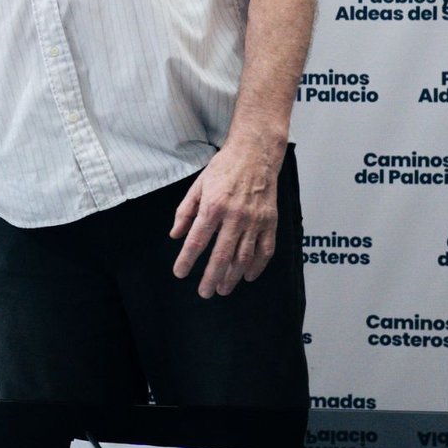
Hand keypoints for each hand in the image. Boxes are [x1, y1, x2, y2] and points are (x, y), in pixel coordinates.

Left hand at [168, 143, 280, 297]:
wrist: (255, 154)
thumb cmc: (223, 168)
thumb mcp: (197, 186)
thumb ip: (185, 212)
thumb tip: (176, 235)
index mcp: (213, 206)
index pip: (197, 240)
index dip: (187, 260)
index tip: (180, 273)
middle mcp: (235, 216)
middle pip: (221, 255)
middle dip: (211, 277)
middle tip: (204, 293)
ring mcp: (256, 220)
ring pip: (244, 257)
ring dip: (233, 277)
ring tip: (223, 289)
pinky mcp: (271, 222)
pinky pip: (265, 250)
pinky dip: (257, 266)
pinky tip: (248, 276)